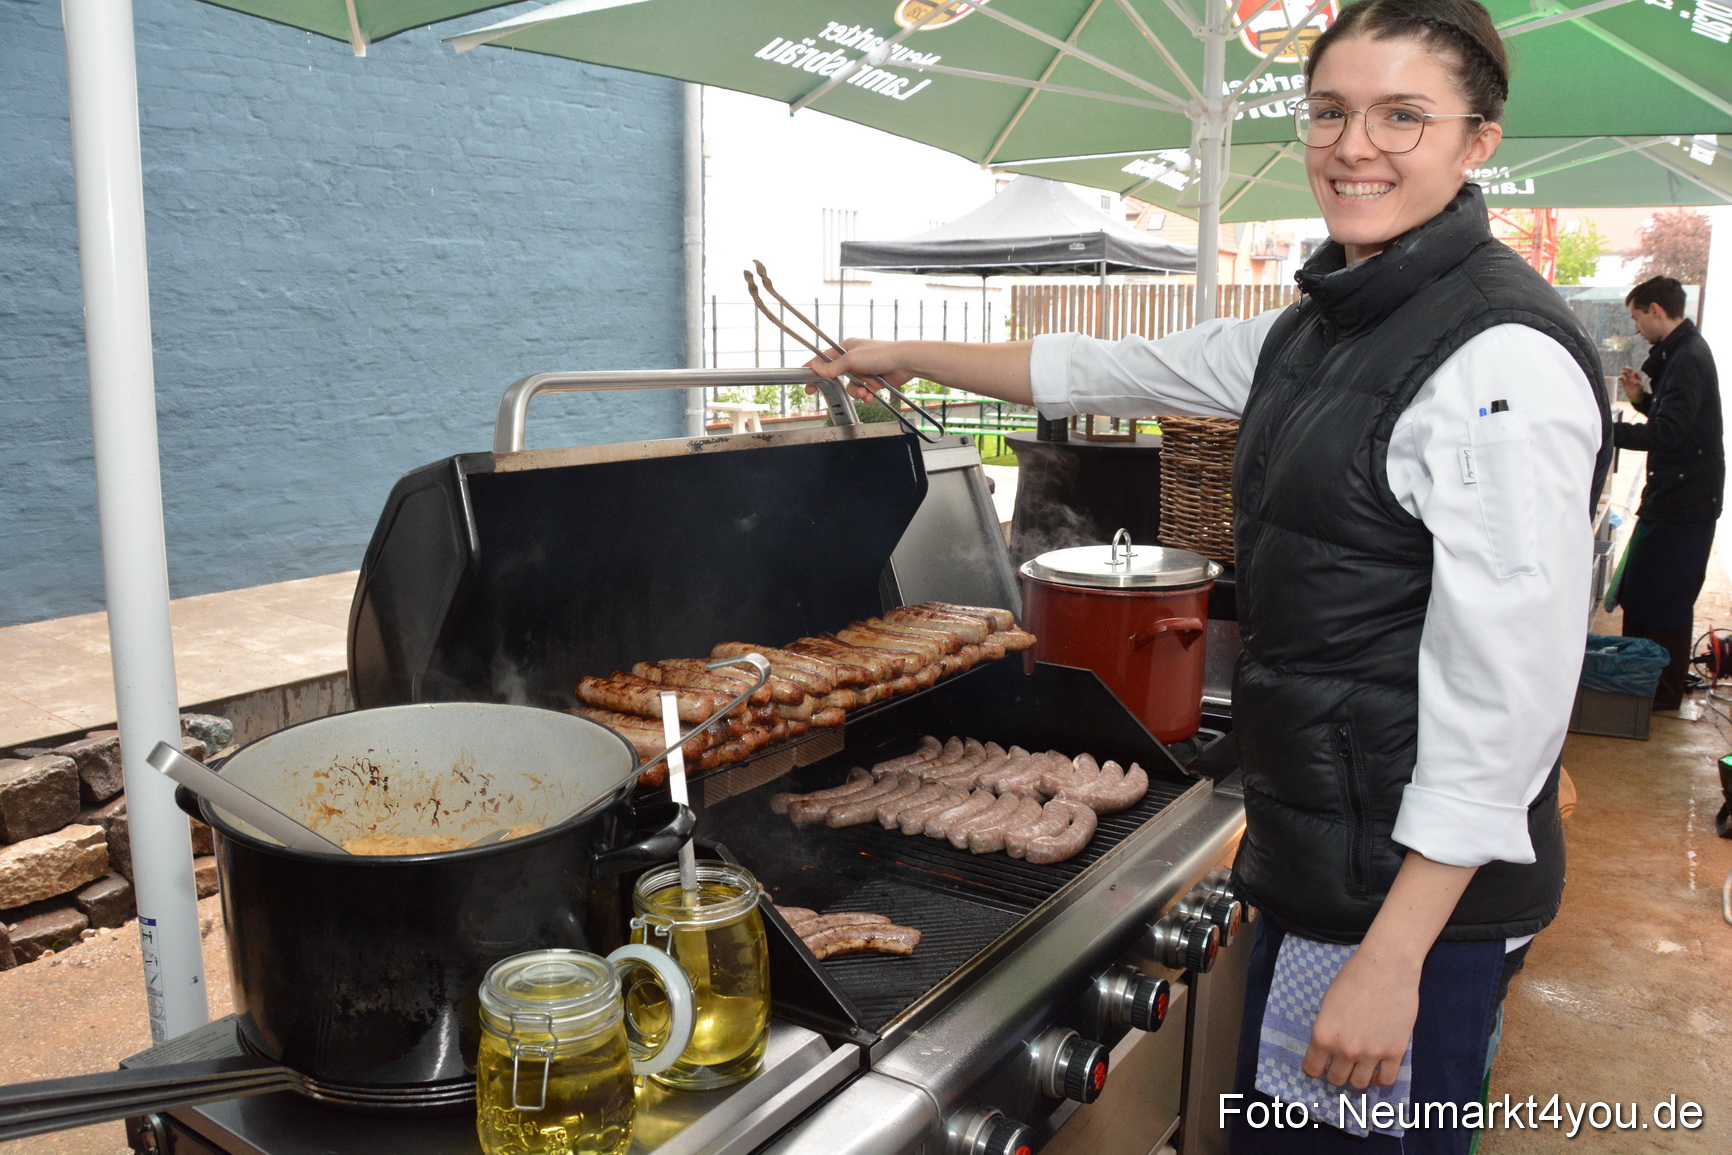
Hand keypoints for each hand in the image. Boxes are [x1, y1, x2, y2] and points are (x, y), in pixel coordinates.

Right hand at [803, 339, 916, 399]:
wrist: (904, 362)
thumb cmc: (880, 354)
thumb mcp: (851, 359)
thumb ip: (833, 367)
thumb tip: (815, 367)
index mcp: (846, 347)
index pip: (824, 358)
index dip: (814, 369)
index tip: (806, 379)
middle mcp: (854, 359)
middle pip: (836, 375)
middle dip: (834, 385)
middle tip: (820, 392)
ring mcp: (863, 371)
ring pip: (850, 387)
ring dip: (856, 392)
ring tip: (864, 391)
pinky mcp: (873, 381)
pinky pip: (862, 392)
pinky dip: (866, 395)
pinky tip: (871, 394)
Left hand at [1301, 948, 1418, 1089]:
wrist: (1386, 968)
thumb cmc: (1353, 978)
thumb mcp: (1327, 1004)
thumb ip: (1327, 1030)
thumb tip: (1329, 1049)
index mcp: (1323, 1036)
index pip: (1313, 1069)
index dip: (1315, 1068)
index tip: (1320, 1065)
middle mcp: (1345, 1050)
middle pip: (1336, 1079)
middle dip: (1336, 1073)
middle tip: (1342, 1064)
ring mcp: (1371, 1054)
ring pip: (1360, 1084)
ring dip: (1357, 1077)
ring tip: (1360, 1066)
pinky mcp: (1395, 1052)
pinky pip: (1387, 1080)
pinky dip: (1380, 1079)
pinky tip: (1378, 1070)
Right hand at [1620, 368, 1643, 402]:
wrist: (1635, 396)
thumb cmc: (1639, 391)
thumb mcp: (1640, 388)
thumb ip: (1638, 384)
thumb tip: (1635, 381)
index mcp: (1638, 377)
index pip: (1635, 373)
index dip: (1633, 372)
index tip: (1632, 374)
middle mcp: (1633, 378)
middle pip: (1630, 372)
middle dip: (1627, 369)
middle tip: (1625, 367)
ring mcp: (1628, 380)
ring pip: (1625, 374)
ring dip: (1624, 372)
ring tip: (1622, 372)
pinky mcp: (1624, 383)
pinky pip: (1622, 379)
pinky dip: (1620, 378)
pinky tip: (1619, 378)